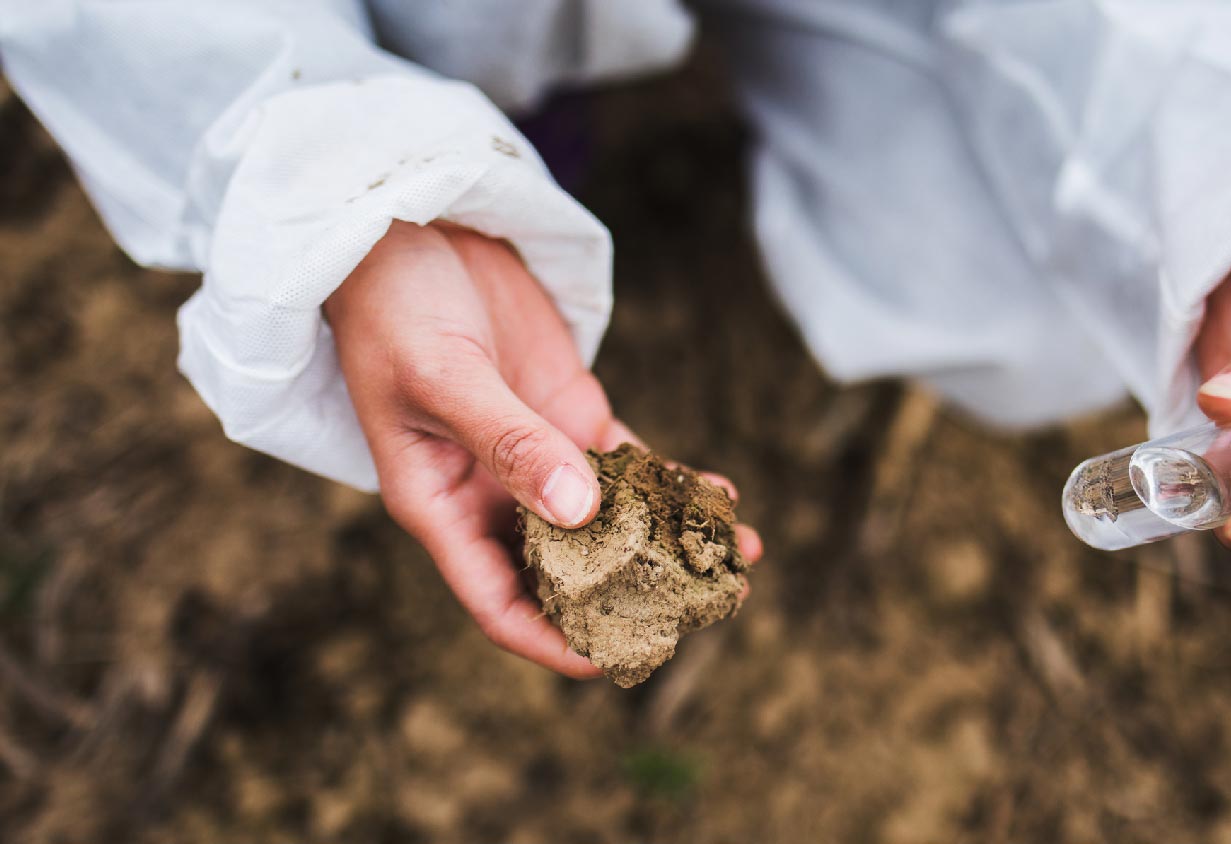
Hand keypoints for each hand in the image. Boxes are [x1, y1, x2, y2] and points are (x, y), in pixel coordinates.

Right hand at [325, 222, 760, 675]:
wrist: (402, 227)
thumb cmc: (395, 306)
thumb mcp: (442, 377)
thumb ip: (510, 443)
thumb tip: (581, 513)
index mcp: (441, 505)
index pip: (499, 601)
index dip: (553, 641)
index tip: (615, 660)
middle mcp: (492, 494)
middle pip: (569, 571)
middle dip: (636, 595)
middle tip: (710, 604)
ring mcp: (538, 454)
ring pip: (612, 519)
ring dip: (670, 541)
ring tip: (740, 557)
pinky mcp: (570, 412)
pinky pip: (628, 463)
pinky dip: (671, 482)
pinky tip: (719, 495)